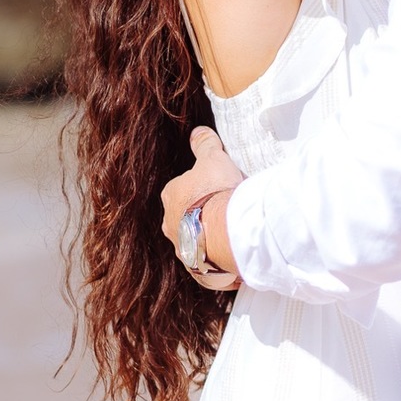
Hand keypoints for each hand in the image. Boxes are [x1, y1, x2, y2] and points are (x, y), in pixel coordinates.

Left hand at [161, 127, 245, 283]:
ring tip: (229, 233)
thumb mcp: (213, 159)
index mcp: (170, 196)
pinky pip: (206, 263)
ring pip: (194, 240)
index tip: (215, 187)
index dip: (198, 186)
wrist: (226, 232)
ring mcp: (182, 249)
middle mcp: (170, 225)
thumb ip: (204, 144)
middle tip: (222, 209)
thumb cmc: (216, 192)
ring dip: (207, 237)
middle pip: (183, 216)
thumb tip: (197, 131)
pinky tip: (231, 252)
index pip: (179, 188)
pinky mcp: (196, 269)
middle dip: (199, 214)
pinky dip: (216, 258)